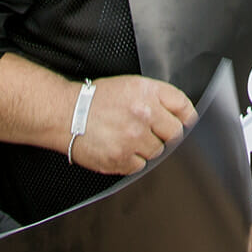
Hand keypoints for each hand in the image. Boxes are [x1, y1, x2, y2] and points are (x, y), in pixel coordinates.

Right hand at [67, 74, 192, 174]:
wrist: (66, 114)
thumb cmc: (95, 99)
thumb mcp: (129, 85)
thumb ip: (157, 97)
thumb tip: (183, 114)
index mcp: (146, 92)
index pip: (183, 107)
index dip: (185, 116)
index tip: (183, 121)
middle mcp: (143, 114)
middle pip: (175, 133)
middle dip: (165, 133)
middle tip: (148, 130)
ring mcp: (133, 138)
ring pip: (158, 151)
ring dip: (147, 147)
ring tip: (127, 137)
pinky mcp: (121, 158)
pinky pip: (140, 166)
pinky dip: (132, 160)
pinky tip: (119, 148)